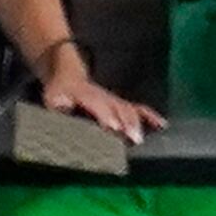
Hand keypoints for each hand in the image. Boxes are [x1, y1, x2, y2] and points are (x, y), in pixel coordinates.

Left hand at [39, 48, 164, 140]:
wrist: (69, 77)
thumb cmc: (58, 93)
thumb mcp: (52, 98)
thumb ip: (59, 105)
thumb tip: (63, 106)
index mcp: (86, 95)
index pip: (98, 105)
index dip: (106, 116)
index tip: (113, 127)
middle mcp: (104, 97)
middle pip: (118, 109)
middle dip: (125, 123)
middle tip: (132, 138)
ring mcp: (114, 100)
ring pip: (128, 110)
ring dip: (136, 124)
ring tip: (139, 139)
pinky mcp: (121, 104)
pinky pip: (138, 109)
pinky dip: (150, 116)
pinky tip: (162, 125)